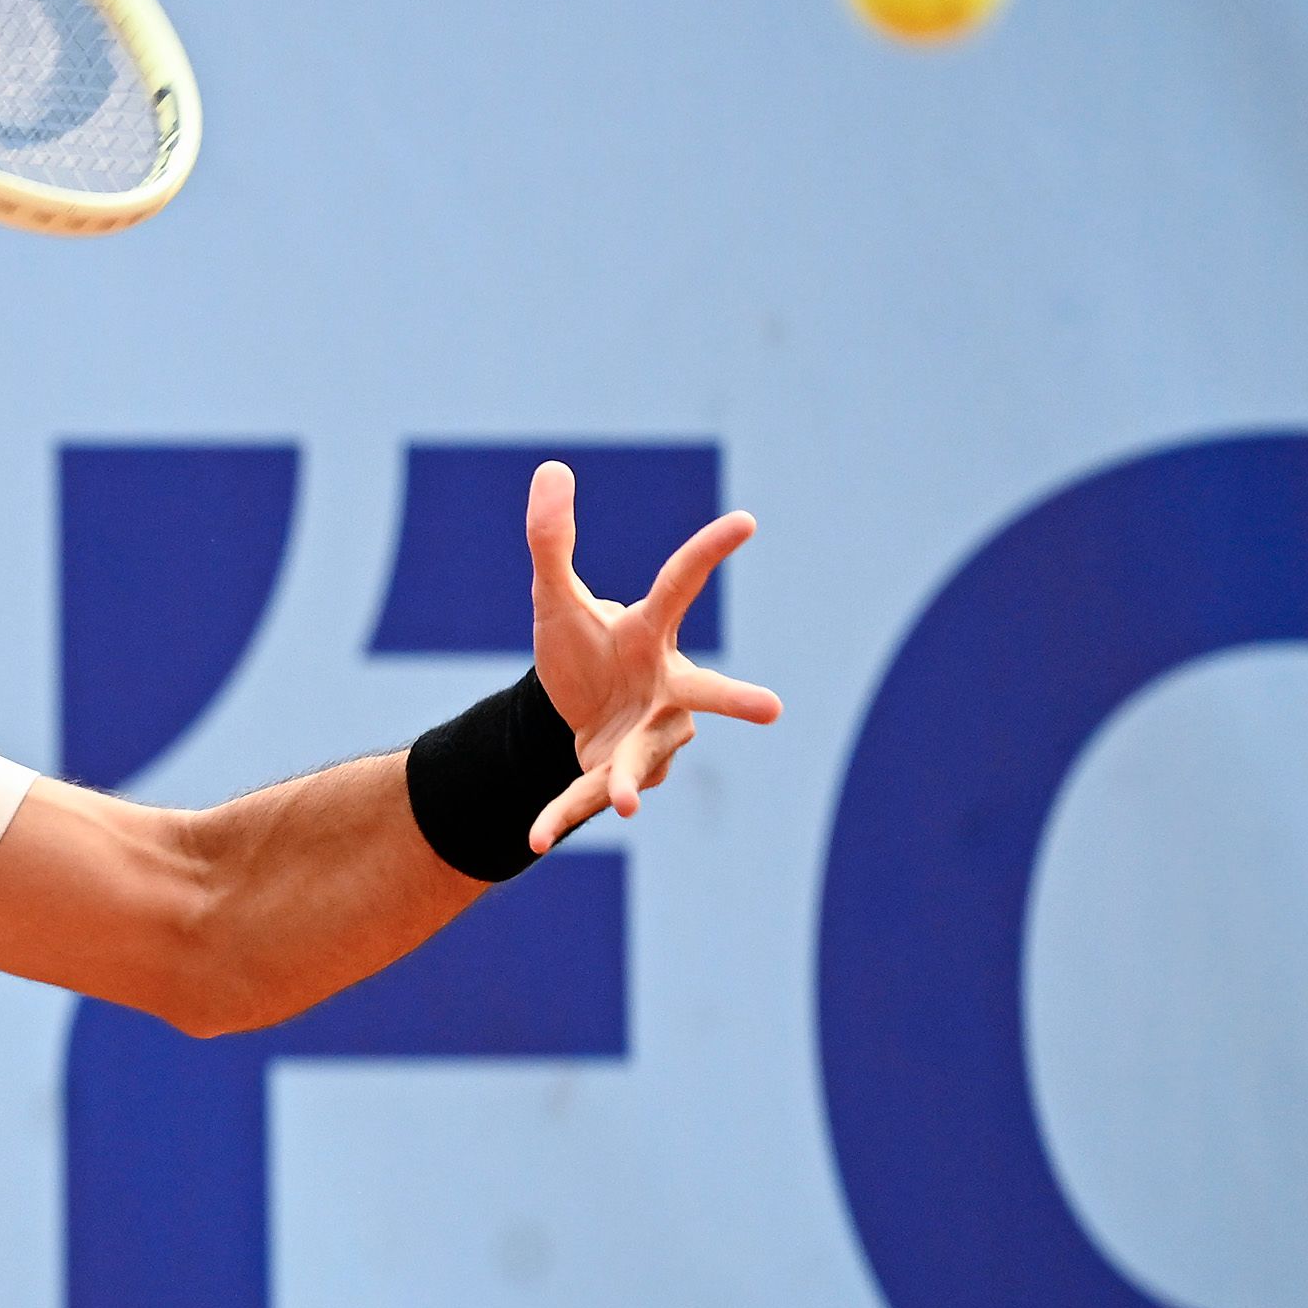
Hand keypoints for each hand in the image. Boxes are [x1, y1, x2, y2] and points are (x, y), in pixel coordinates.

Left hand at [523, 461, 782, 850]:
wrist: (570, 713)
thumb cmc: (581, 648)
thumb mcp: (555, 596)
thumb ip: (550, 539)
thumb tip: (551, 469)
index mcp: (649, 635)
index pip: (680, 584)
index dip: (709, 551)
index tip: (745, 520)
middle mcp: (663, 689)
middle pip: (704, 691)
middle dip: (734, 700)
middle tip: (772, 709)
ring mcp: (645, 737)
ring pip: (646, 759)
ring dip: (633, 781)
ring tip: (628, 803)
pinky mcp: (613, 774)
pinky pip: (586, 796)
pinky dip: (559, 816)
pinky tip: (534, 838)